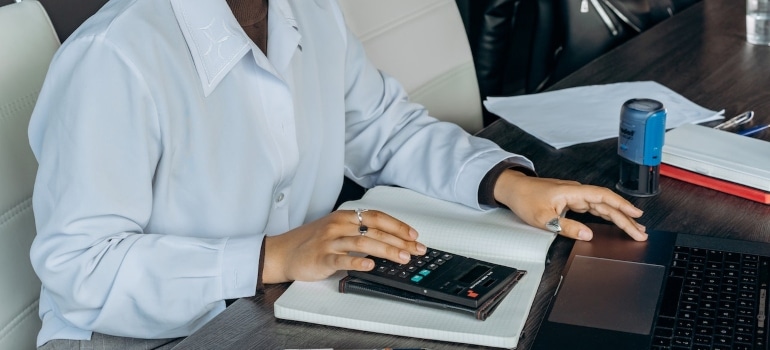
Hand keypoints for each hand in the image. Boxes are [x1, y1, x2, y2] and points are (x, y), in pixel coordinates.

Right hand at [262, 210, 426, 282]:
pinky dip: (357, 262)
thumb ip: (358, 232)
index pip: (377, 217)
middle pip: (374, 230)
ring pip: (362, 243)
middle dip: (399, 240)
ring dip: (386, 250)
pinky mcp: (321, 258)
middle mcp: (338, 226)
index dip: (398, 225)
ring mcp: (329, 242)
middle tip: (416, 250)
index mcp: (344, 217)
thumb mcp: (336, 230)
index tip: (414, 235)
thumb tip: (389, 241)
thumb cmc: (311, 242)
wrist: (282, 252)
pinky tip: (370, 265)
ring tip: (402, 258)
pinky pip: (341, 259)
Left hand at [494, 170, 646, 240]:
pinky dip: (606, 214)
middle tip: (640, 232)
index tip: (637, 216)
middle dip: (625, 217)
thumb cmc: (525, 199)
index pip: (603, 197)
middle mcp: (576, 192)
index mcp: (572, 192)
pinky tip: (614, 220)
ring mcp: (574, 195)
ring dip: (618, 216)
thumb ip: (567, 227)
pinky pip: (593, 207)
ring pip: (602, 205)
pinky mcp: (571, 200)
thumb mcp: (543, 219)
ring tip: (634, 228)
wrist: (513, 189)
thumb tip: (588, 235)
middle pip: (607, 204)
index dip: (622, 206)